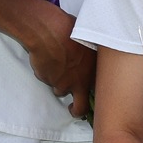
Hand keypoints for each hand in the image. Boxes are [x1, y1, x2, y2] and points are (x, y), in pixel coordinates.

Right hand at [9, 0, 95, 117]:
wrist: (49, 31)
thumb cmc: (71, 33)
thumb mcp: (90, 45)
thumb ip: (92, 60)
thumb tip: (91, 61)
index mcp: (91, 74)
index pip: (97, 95)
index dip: (93, 97)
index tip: (90, 98)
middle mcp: (76, 83)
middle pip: (79, 107)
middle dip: (76, 111)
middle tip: (73, 109)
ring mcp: (59, 83)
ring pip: (59, 88)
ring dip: (59, 81)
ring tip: (58, 63)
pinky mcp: (45, 79)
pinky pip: (46, 78)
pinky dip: (47, 71)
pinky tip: (48, 58)